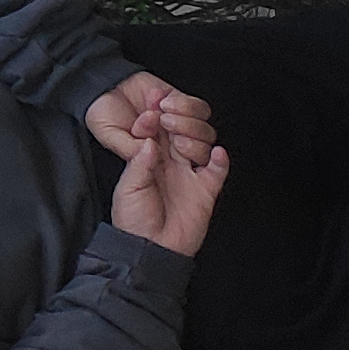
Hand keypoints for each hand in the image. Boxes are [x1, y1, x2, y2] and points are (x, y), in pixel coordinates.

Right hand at [83, 69, 219, 172]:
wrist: (102, 85)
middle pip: (203, 150)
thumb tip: (150, 151)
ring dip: (187, 122)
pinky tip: (163, 102)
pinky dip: (185, 105)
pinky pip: (199, 109)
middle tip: (167, 129)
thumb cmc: (103, 113)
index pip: (189, 168)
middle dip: (192, 143)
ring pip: (205, 131)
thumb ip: (129, 147)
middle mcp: (174, 143)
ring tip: (161, 114)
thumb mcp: (110, 136)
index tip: (177, 149)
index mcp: (159, 157)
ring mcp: (181, 124)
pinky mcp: (182, 103)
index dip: (190, 159)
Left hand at [86, 71, 229, 256]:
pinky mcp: (205, 192)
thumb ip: (140, 165)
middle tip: (168, 110)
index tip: (152, 100)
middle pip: (178, 133)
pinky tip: (218, 152)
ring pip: (198, 146)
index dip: (154, 116)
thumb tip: (150, 141)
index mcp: (148, 160)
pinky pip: (216, 172)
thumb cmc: (133, 219)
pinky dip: (220, 161)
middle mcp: (170, 164)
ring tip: (182, 134)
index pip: (155, 131)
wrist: (150, 249)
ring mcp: (189, 176)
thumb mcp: (128, 188)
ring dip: (194, 136)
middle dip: (175, 118)